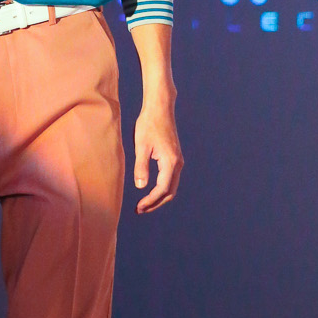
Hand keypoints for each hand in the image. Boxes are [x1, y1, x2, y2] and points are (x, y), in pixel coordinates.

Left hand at [133, 99, 183, 213]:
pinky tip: (150, 190)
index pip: (162, 189)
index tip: (139, 208)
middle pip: (170, 192)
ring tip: (144, 203)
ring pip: (171, 186)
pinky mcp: (174, 157)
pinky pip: (170, 178)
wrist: (160, 108)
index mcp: (170, 162)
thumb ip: (141, 167)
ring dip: (159, 197)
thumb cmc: (148, 124)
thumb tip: (141, 187)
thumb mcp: (141, 146)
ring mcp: (178, 160)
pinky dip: (161, 188)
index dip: (151, 201)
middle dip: (156, 203)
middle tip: (140, 210)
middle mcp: (178, 163)